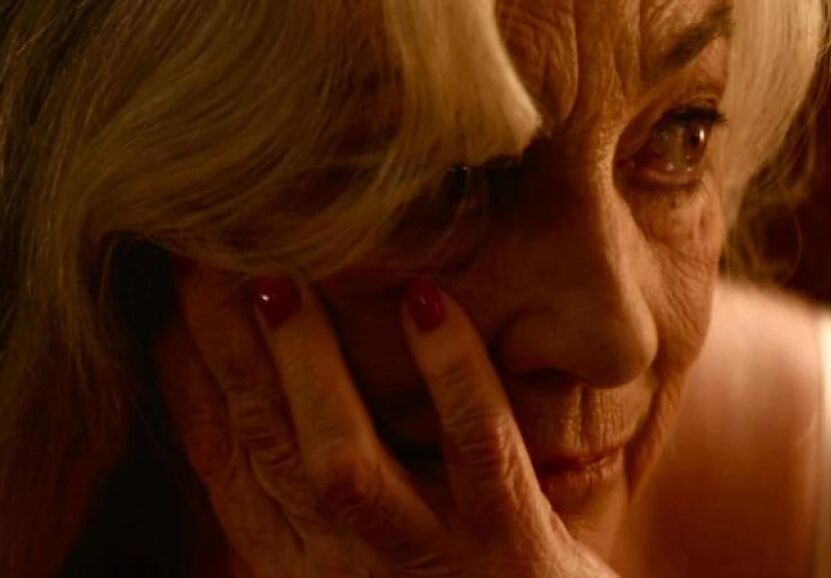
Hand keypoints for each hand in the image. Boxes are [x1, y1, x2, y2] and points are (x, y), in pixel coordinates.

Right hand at [158, 265, 618, 577]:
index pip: (227, 460)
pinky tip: (427, 301)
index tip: (165, 298)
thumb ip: (311, 482)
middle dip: (227, 351)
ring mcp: (429, 555)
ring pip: (344, 461)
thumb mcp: (359, 545)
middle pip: (268, 447)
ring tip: (281, 280)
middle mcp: (346, 561)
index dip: (189, 380)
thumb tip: (267, 378)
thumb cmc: (448, 577)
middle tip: (201, 258)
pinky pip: (478, 449)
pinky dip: (452, 375)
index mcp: (303, 555)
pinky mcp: (512, 547)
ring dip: (307, 367)